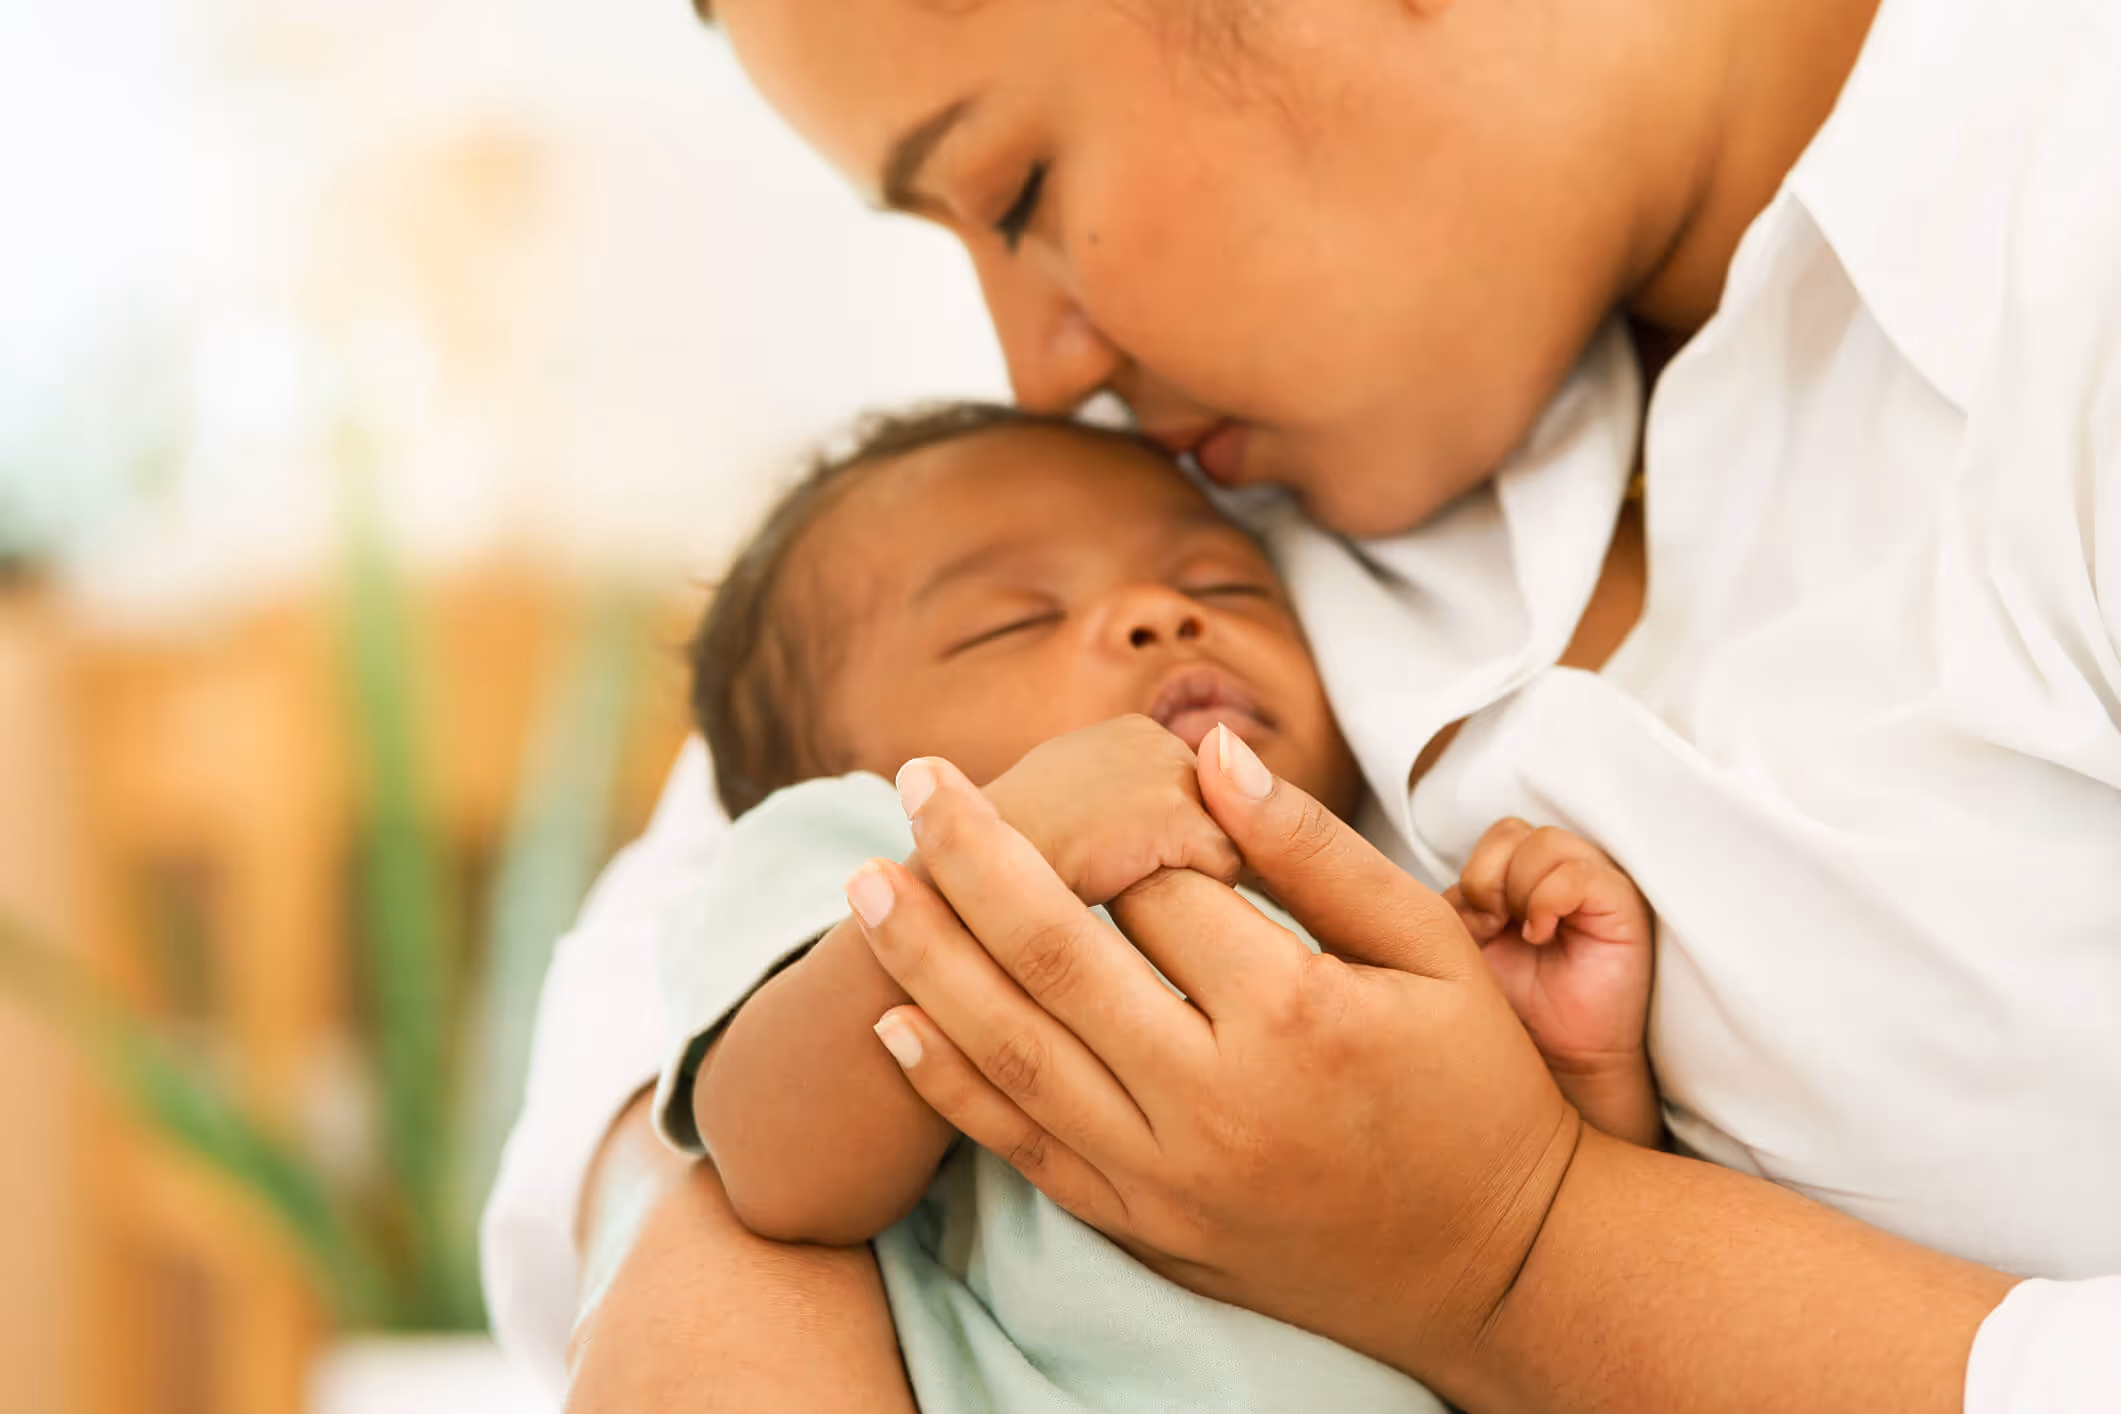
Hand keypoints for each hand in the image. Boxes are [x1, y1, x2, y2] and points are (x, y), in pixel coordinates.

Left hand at [842, 726, 1580, 1401]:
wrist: (1494, 1268)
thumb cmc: (1473, 1091)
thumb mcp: (1435, 951)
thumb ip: (1317, 851)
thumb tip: (1211, 752)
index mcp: (1296, 1015)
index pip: (1161, 889)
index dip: (1122, 821)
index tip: (1089, 771)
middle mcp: (1215, 1099)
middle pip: (1056, 956)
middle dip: (972, 858)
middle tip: (914, 779)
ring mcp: (1168, 1175)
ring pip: (1015, 1051)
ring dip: (928, 960)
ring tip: (867, 883)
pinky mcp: (1145, 1227)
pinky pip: (1023, 1150)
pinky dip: (950, 1087)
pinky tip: (894, 1020)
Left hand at [1443, 819, 1660, 1144]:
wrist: (1554, 1064)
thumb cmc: (1511, 1011)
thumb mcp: (1462, 950)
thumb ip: (1451, 909)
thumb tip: (1425, 885)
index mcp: (1524, 879)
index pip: (1494, 837)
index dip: (1473, 875)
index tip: (1473, 926)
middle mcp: (1561, 874)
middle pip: (1513, 831)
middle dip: (1489, 878)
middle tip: (1492, 927)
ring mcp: (1595, 886)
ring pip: (1545, 843)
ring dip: (1519, 889)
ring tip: (1522, 935)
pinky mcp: (1621, 906)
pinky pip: (1579, 874)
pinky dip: (1549, 900)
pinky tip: (1541, 936)